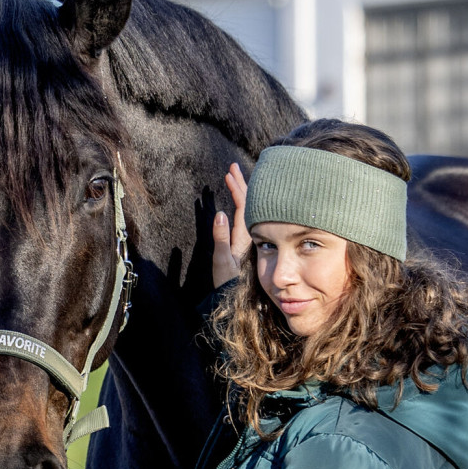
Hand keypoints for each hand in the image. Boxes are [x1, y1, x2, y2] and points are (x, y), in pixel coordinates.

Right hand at [209, 160, 250, 290]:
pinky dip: (242, 206)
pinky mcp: (243, 246)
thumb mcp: (221, 262)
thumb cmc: (228, 285)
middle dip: (240, 184)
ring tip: (235, 179)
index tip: (230, 172)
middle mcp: (247, 236)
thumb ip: (221, 238)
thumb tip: (220, 212)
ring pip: (247, 211)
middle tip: (233, 167)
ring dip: (241, 193)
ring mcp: (246, 240)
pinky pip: (245, 219)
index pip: (244, 206)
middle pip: (247, 204)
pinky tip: (240, 203)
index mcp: (244, 236)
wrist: (233, 301)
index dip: (238, 188)